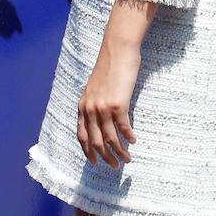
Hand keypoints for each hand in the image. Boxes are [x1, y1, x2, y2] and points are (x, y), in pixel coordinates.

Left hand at [78, 34, 140, 167]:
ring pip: (110, 138)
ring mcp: (103, 107)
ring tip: (127, 159)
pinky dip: (128, 137)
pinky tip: (133, 141)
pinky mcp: (118, 104)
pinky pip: (123, 128)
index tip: (94, 162)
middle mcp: (90, 108)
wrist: (117, 49)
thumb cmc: (109, 66)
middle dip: (105, 157)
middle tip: (114, 166)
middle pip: (95, 141)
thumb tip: (100, 119)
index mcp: (83, 105)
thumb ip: (94, 102)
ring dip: (119, 152)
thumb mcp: (95, 87)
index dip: (87, 151)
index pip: (81, 135)